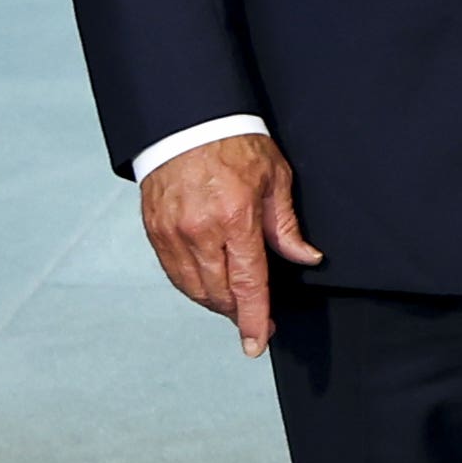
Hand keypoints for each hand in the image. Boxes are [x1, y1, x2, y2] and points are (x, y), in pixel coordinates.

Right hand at [141, 133, 323, 354]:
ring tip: (234, 302)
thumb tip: (306, 258)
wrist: (187, 120)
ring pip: (194, 289)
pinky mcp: (155, 230)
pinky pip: (174, 273)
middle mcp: (200, 231)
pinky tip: (208, 285)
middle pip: (220, 293)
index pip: (247, 283)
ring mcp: (173, 233)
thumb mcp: (274, 178)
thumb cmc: (234, 143)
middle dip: (238, 312)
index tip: (257, 342)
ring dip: (216, 303)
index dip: (254, 318)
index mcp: (235, 218)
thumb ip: (286, 226)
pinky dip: (193, 286)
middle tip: (256, 318)